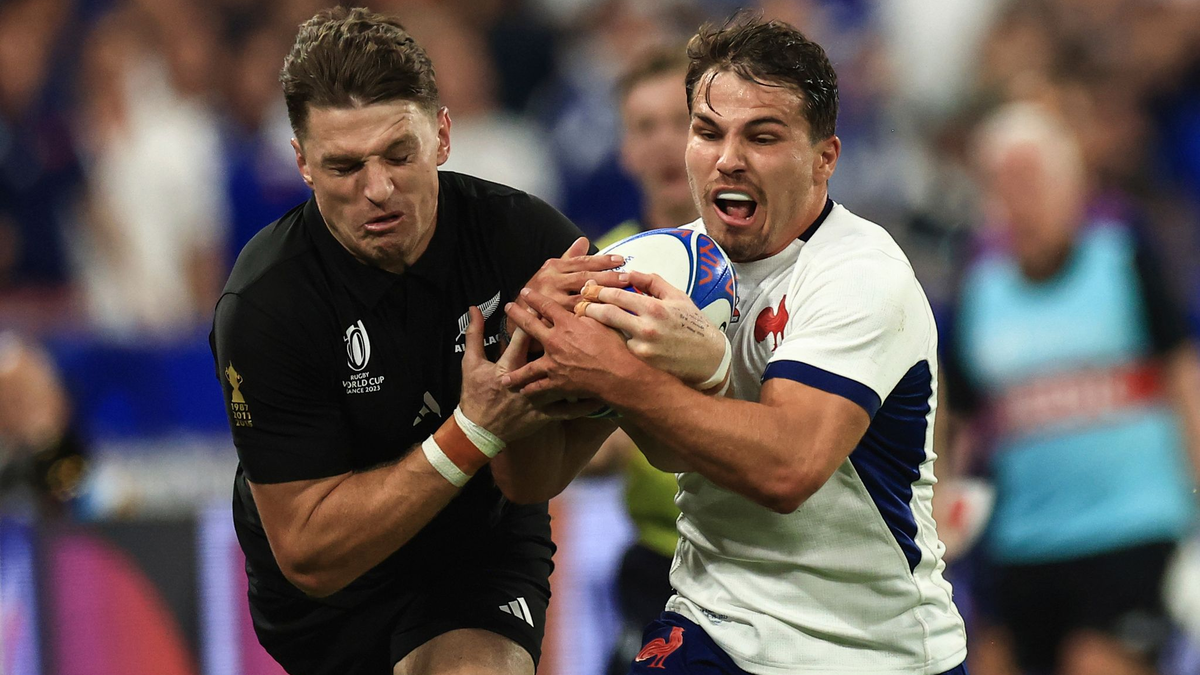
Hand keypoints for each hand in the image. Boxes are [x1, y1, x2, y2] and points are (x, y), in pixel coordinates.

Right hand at [457, 307, 594, 440]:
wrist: (479, 430)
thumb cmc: (474, 394)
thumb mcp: (469, 363)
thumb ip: (473, 334)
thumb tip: (473, 309)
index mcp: (508, 365)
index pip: (522, 336)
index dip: (533, 317)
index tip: (543, 302)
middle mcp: (526, 381)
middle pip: (548, 355)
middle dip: (564, 339)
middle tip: (578, 322)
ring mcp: (537, 399)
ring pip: (564, 382)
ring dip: (582, 372)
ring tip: (601, 359)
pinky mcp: (544, 415)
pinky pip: (568, 410)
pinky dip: (584, 406)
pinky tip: (600, 399)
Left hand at [502, 288, 637, 400]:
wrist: (619, 375)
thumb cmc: (616, 347)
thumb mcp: (605, 320)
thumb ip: (592, 306)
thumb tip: (588, 286)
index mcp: (567, 324)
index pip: (546, 306)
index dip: (534, 298)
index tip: (525, 292)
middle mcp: (555, 341)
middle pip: (529, 326)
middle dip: (517, 316)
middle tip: (508, 308)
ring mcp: (554, 364)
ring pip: (528, 367)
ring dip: (515, 371)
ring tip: (504, 375)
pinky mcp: (558, 383)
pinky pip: (540, 387)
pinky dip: (531, 389)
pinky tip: (524, 391)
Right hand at [516, 237, 628, 317]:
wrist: (515, 315)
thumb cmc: (539, 292)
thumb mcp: (551, 271)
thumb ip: (570, 257)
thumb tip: (584, 240)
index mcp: (554, 267)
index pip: (582, 262)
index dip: (602, 260)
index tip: (620, 259)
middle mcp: (551, 281)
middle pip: (584, 278)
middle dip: (606, 277)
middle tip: (626, 277)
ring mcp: (550, 300)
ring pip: (580, 299)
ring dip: (601, 298)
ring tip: (621, 297)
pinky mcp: (549, 319)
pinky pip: (573, 318)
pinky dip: (589, 318)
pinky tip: (605, 318)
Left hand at [574, 271, 726, 385]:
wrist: (709, 358)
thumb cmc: (693, 324)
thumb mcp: (677, 297)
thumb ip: (652, 281)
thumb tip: (629, 271)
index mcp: (655, 308)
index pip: (617, 295)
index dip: (598, 290)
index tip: (587, 288)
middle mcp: (647, 329)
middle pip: (607, 315)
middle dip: (588, 308)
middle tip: (576, 305)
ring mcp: (643, 349)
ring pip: (609, 335)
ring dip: (594, 328)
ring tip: (581, 322)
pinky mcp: (642, 365)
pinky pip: (619, 351)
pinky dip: (607, 345)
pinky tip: (596, 342)